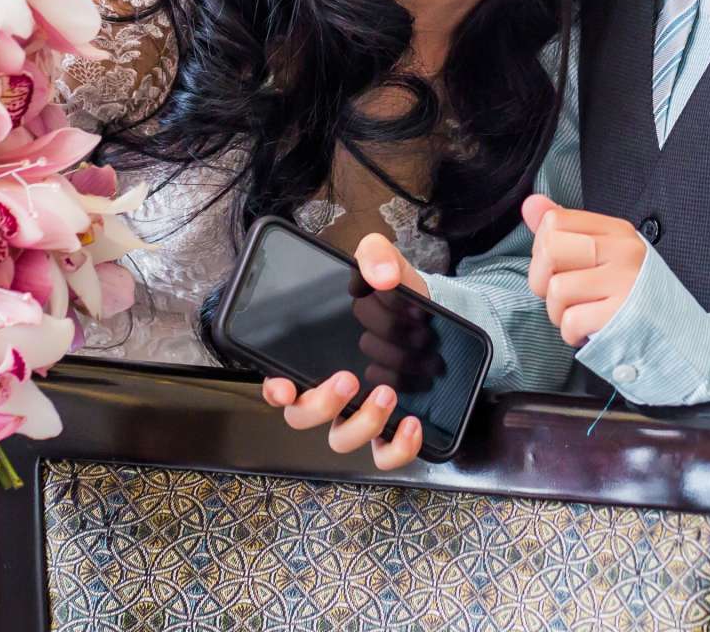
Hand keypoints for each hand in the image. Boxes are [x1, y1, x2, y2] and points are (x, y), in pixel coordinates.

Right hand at [260, 232, 430, 468]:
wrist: (434, 314)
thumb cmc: (394, 294)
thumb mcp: (384, 265)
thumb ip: (375, 256)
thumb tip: (380, 274)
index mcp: (315, 356)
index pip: (279, 384)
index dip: (275, 391)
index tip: (284, 387)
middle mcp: (332, 390)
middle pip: (304, 417)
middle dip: (321, 404)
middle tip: (348, 378)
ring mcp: (359, 412)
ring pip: (341, 440)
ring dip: (361, 423)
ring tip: (388, 393)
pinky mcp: (391, 427)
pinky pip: (385, 454)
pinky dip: (396, 448)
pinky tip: (412, 424)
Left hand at [523, 193, 645, 346]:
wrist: (672, 334)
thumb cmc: (631, 294)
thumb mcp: (602, 254)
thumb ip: (564, 229)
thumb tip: (531, 204)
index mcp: (616, 231)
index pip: (555, 221)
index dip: (543, 248)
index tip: (560, 267)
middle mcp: (623, 251)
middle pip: (550, 250)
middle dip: (542, 280)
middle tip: (564, 296)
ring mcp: (625, 282)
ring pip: (557, 290)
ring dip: (558, 312)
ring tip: (580, 314)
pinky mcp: (622, 315)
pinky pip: (571, 321)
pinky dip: (571, 333)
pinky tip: (589, 329)